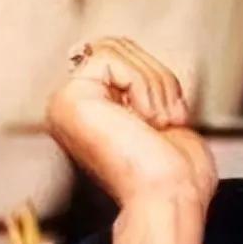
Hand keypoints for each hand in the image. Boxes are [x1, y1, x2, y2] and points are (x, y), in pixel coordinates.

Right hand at [46, 37, 217, 243]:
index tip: (166, 122)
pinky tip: (144, 123)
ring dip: (156, 86)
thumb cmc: (177, 174)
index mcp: (91, 110)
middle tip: (163, 123)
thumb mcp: (162, 114)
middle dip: (158, 79)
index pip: (123, 53)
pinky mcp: (69, 99)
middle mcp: (71, 106)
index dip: (158, 79)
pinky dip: (143, 87)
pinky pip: (111, 58)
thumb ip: (141, 83)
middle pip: (120, 45)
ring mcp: (65, 102)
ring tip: (156, 126)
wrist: (172, 198)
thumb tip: (130, 53)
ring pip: (117, 49)